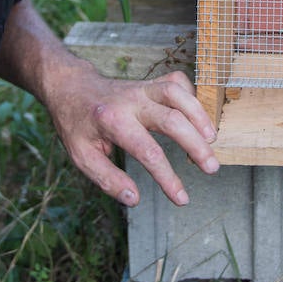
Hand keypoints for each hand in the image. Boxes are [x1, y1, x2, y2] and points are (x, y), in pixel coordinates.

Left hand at [44, 66, 218, 206]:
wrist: (70, 87)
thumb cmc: (77, 125)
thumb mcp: (81, 156)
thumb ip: (107, 179)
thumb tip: (134, 199)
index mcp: (112, 121)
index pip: (149, 152)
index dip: (168, 178)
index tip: (182, 198)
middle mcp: (131, 101)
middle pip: (172, 120)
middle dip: (196, 145)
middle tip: (212, 168)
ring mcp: (142, 88)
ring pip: (178, 94)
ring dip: (199, 116)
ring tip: (212, 140)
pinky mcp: (150, 82)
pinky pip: (177, 82)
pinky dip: (191, 97)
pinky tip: (198, 117)